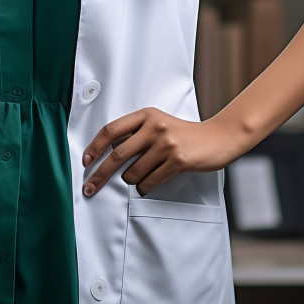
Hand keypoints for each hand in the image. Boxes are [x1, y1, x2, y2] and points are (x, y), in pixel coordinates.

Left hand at [81, 107, 240, 197]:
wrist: (217, 138)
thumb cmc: (183, 133)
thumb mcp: (158, 124)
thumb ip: (136, 133)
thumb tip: (107, 153)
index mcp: (145, 115)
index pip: (111, 130)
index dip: (95, 146)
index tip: (85, 161)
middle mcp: (154, 126)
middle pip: (117, 154)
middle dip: (100, 174)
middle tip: (89, 187)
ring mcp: (166, 143)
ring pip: (133, 172)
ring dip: (131, 181)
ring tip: (139, 179)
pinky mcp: (178, 160)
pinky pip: (149, 181)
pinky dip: (143, 188)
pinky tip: (147, 185)